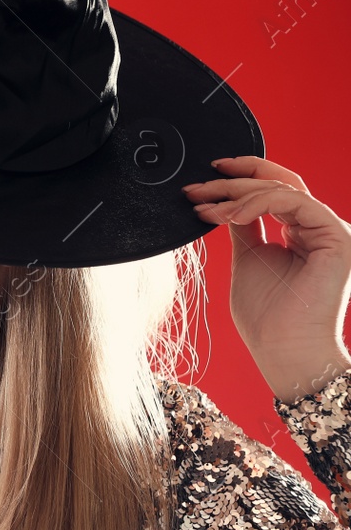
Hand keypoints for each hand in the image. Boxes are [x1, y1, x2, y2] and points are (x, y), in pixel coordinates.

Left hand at [184, 156, 350, 399]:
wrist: (283, 350)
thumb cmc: (266, 317)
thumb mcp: (246, 259)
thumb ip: (243, 227)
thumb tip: (225, 203)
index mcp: (301, 232)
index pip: (273, 191)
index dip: (239, 179)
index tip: (202, 182)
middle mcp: (318, 227)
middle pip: (278, 183)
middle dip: (231, 181)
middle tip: (194, 189)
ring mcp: (329, 230)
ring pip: (282, 189)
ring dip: (236, 193)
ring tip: (205, 207)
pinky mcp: (335, 236)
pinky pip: (292, 202)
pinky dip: (256, 204)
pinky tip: (228, 215)